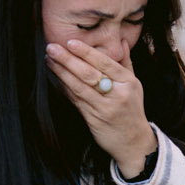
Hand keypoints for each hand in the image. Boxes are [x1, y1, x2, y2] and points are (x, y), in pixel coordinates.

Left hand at [45, 39, 155, 176]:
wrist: (134, 142)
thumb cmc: (132, 110)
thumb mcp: (134, 85)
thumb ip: (126, 63)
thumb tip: (123, 41)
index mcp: (128, 83)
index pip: (105, 63)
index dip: (86, 52)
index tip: (70, 42)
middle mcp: (117, 95)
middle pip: (89, 74)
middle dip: (68, 60)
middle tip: (52, 48)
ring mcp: (105, 109)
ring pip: (79, 88)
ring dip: (61, 73)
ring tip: (50, 60)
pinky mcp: (94, 120)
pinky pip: (76, 101)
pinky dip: (65, 88)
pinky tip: (56, 78)